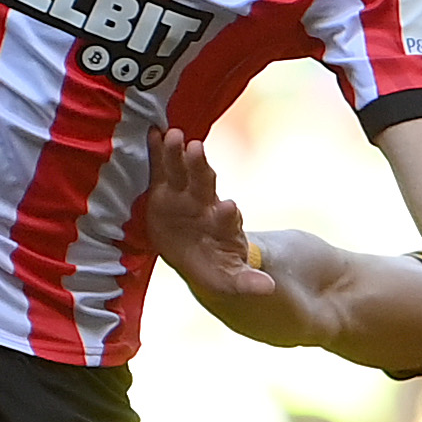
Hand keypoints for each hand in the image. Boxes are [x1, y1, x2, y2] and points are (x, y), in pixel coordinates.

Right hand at [143, 127, 273, 298]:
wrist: (198, 254)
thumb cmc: (216, 266)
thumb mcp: (230, 279)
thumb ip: (246, 281)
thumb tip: (268, 288)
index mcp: (223, 227)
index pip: (228, 218)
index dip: (228, 214)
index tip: (229, 208)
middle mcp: (205, 204)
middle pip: (205, 184)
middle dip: (201, 168)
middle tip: (197, 150)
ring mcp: (185, 194)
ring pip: (183, 171)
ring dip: (178, 155)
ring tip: (174, 136)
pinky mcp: (165, 190)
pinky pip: (161, 168)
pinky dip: (158, 152)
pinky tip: (153, 133)